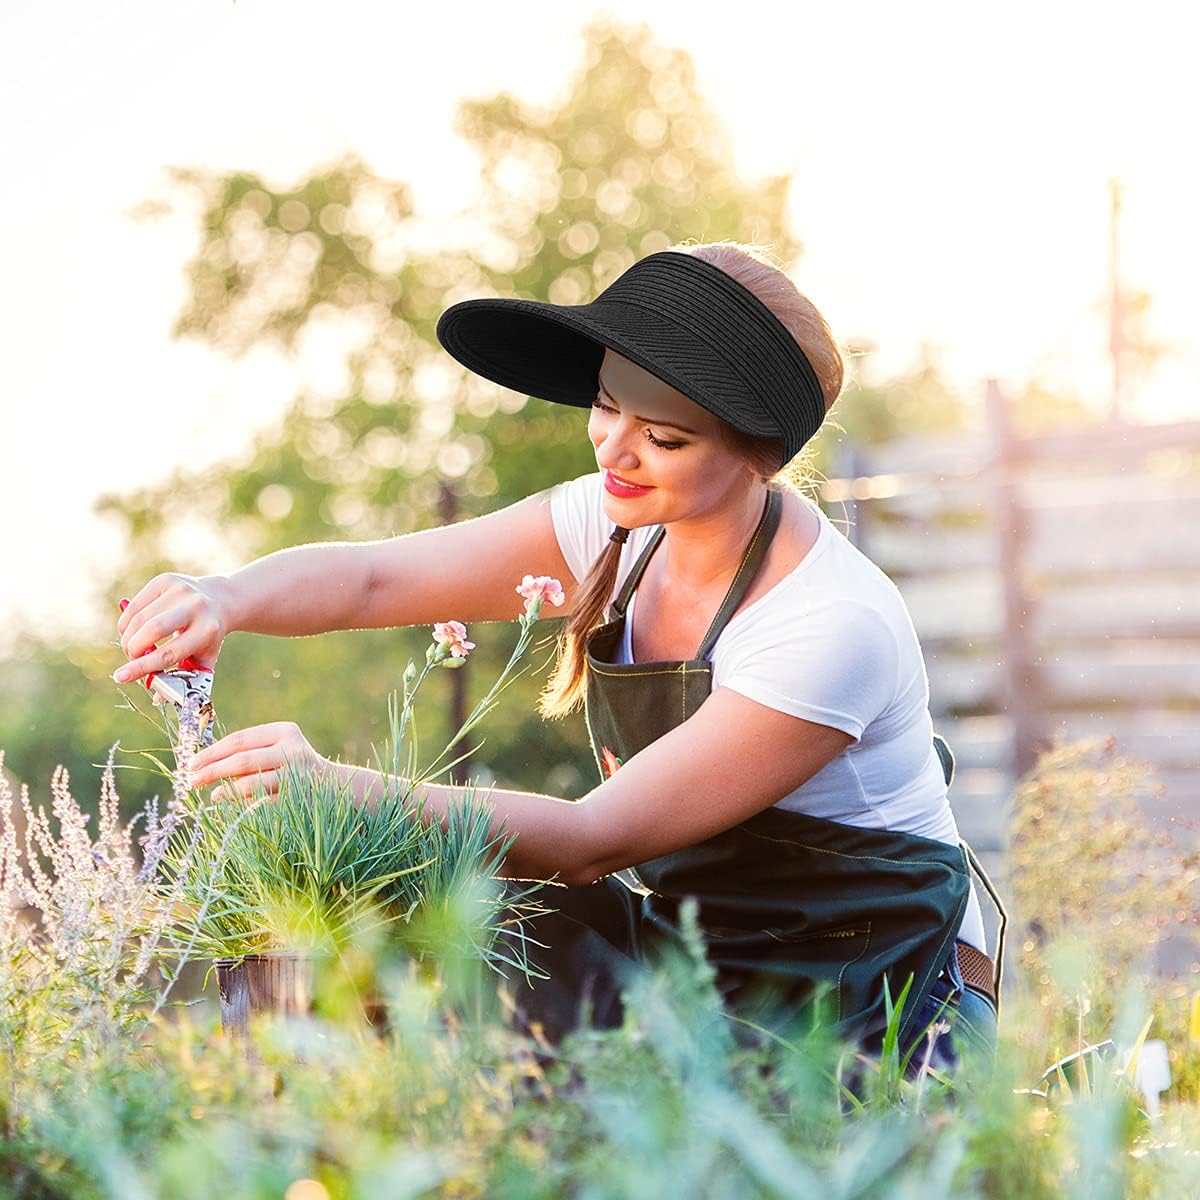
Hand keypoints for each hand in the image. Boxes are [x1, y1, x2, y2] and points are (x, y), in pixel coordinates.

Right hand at [115, 573, 233, 684]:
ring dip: (128, 637)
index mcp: (207, 630)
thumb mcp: (203, 658)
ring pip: (139, 618)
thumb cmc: (207, 637)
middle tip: (132, 659)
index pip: (169, 653)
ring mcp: (179, 590)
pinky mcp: (165, 581)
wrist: (220, 601)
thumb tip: (157, 699)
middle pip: (152, 630)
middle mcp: (195, 607)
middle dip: (134, 649)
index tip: (120, 677)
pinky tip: (132, 631)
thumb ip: (182, 680)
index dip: (142, 667)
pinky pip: (135, 605)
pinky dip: (127, 622)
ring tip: (134, 647)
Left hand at [187, 722, 325, 802]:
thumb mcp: (276, 748)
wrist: (333, 786)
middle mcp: (293, 751)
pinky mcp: (297, 799)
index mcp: (284, 732)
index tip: (192, 762)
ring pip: (251, 784)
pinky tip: (232, 805)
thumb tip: (203, 764)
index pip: (240, 740)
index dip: (212, 752)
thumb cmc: (293, 765)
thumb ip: (247, 751)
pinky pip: (261, 803)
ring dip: (226, 791)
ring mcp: (297, 776)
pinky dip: (243, 805)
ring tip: (212, 795)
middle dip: (212, 771)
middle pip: (242, 760)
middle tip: (191, 780)